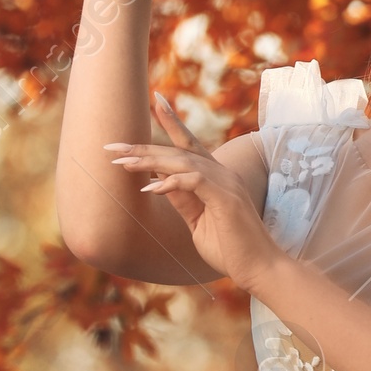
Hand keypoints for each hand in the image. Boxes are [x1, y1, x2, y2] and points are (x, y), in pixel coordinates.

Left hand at [105, 94, 275, 290]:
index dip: (172, 122)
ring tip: (122, 164)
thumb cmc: (230, 248)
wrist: (258, 268)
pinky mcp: (226, 198)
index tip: (156, 102)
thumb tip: (158, 181)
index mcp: (216, 177)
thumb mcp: (197, 220)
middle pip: (178, 150)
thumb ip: (182, 199)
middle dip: (143, 147)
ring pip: (183, 161)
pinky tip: (149, 189)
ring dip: (150, 161)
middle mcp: (222, 173)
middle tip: (111, 147)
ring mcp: (226, 184)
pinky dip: (170, 182)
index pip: (190, 143)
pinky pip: (194, 180)